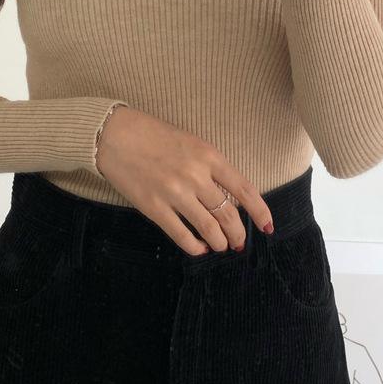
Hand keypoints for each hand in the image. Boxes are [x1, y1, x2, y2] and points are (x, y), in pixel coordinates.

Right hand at [95, 106, 273, 255]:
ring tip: (221, 246)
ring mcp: (175, 193)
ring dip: (219, 242)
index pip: (244, 189)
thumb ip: (211, 167)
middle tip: (239, 242)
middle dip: (238, 233)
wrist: (115, 135)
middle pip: (228, 214)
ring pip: (209, 228)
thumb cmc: (154, 136)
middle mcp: (196, 176)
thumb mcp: (192, 143)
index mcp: (209, 156)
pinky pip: (182, 235)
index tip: (267, 226)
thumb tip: (229, 197)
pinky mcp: (154, 208)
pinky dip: (194, 247)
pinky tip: (198, 248)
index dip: (259, 211)